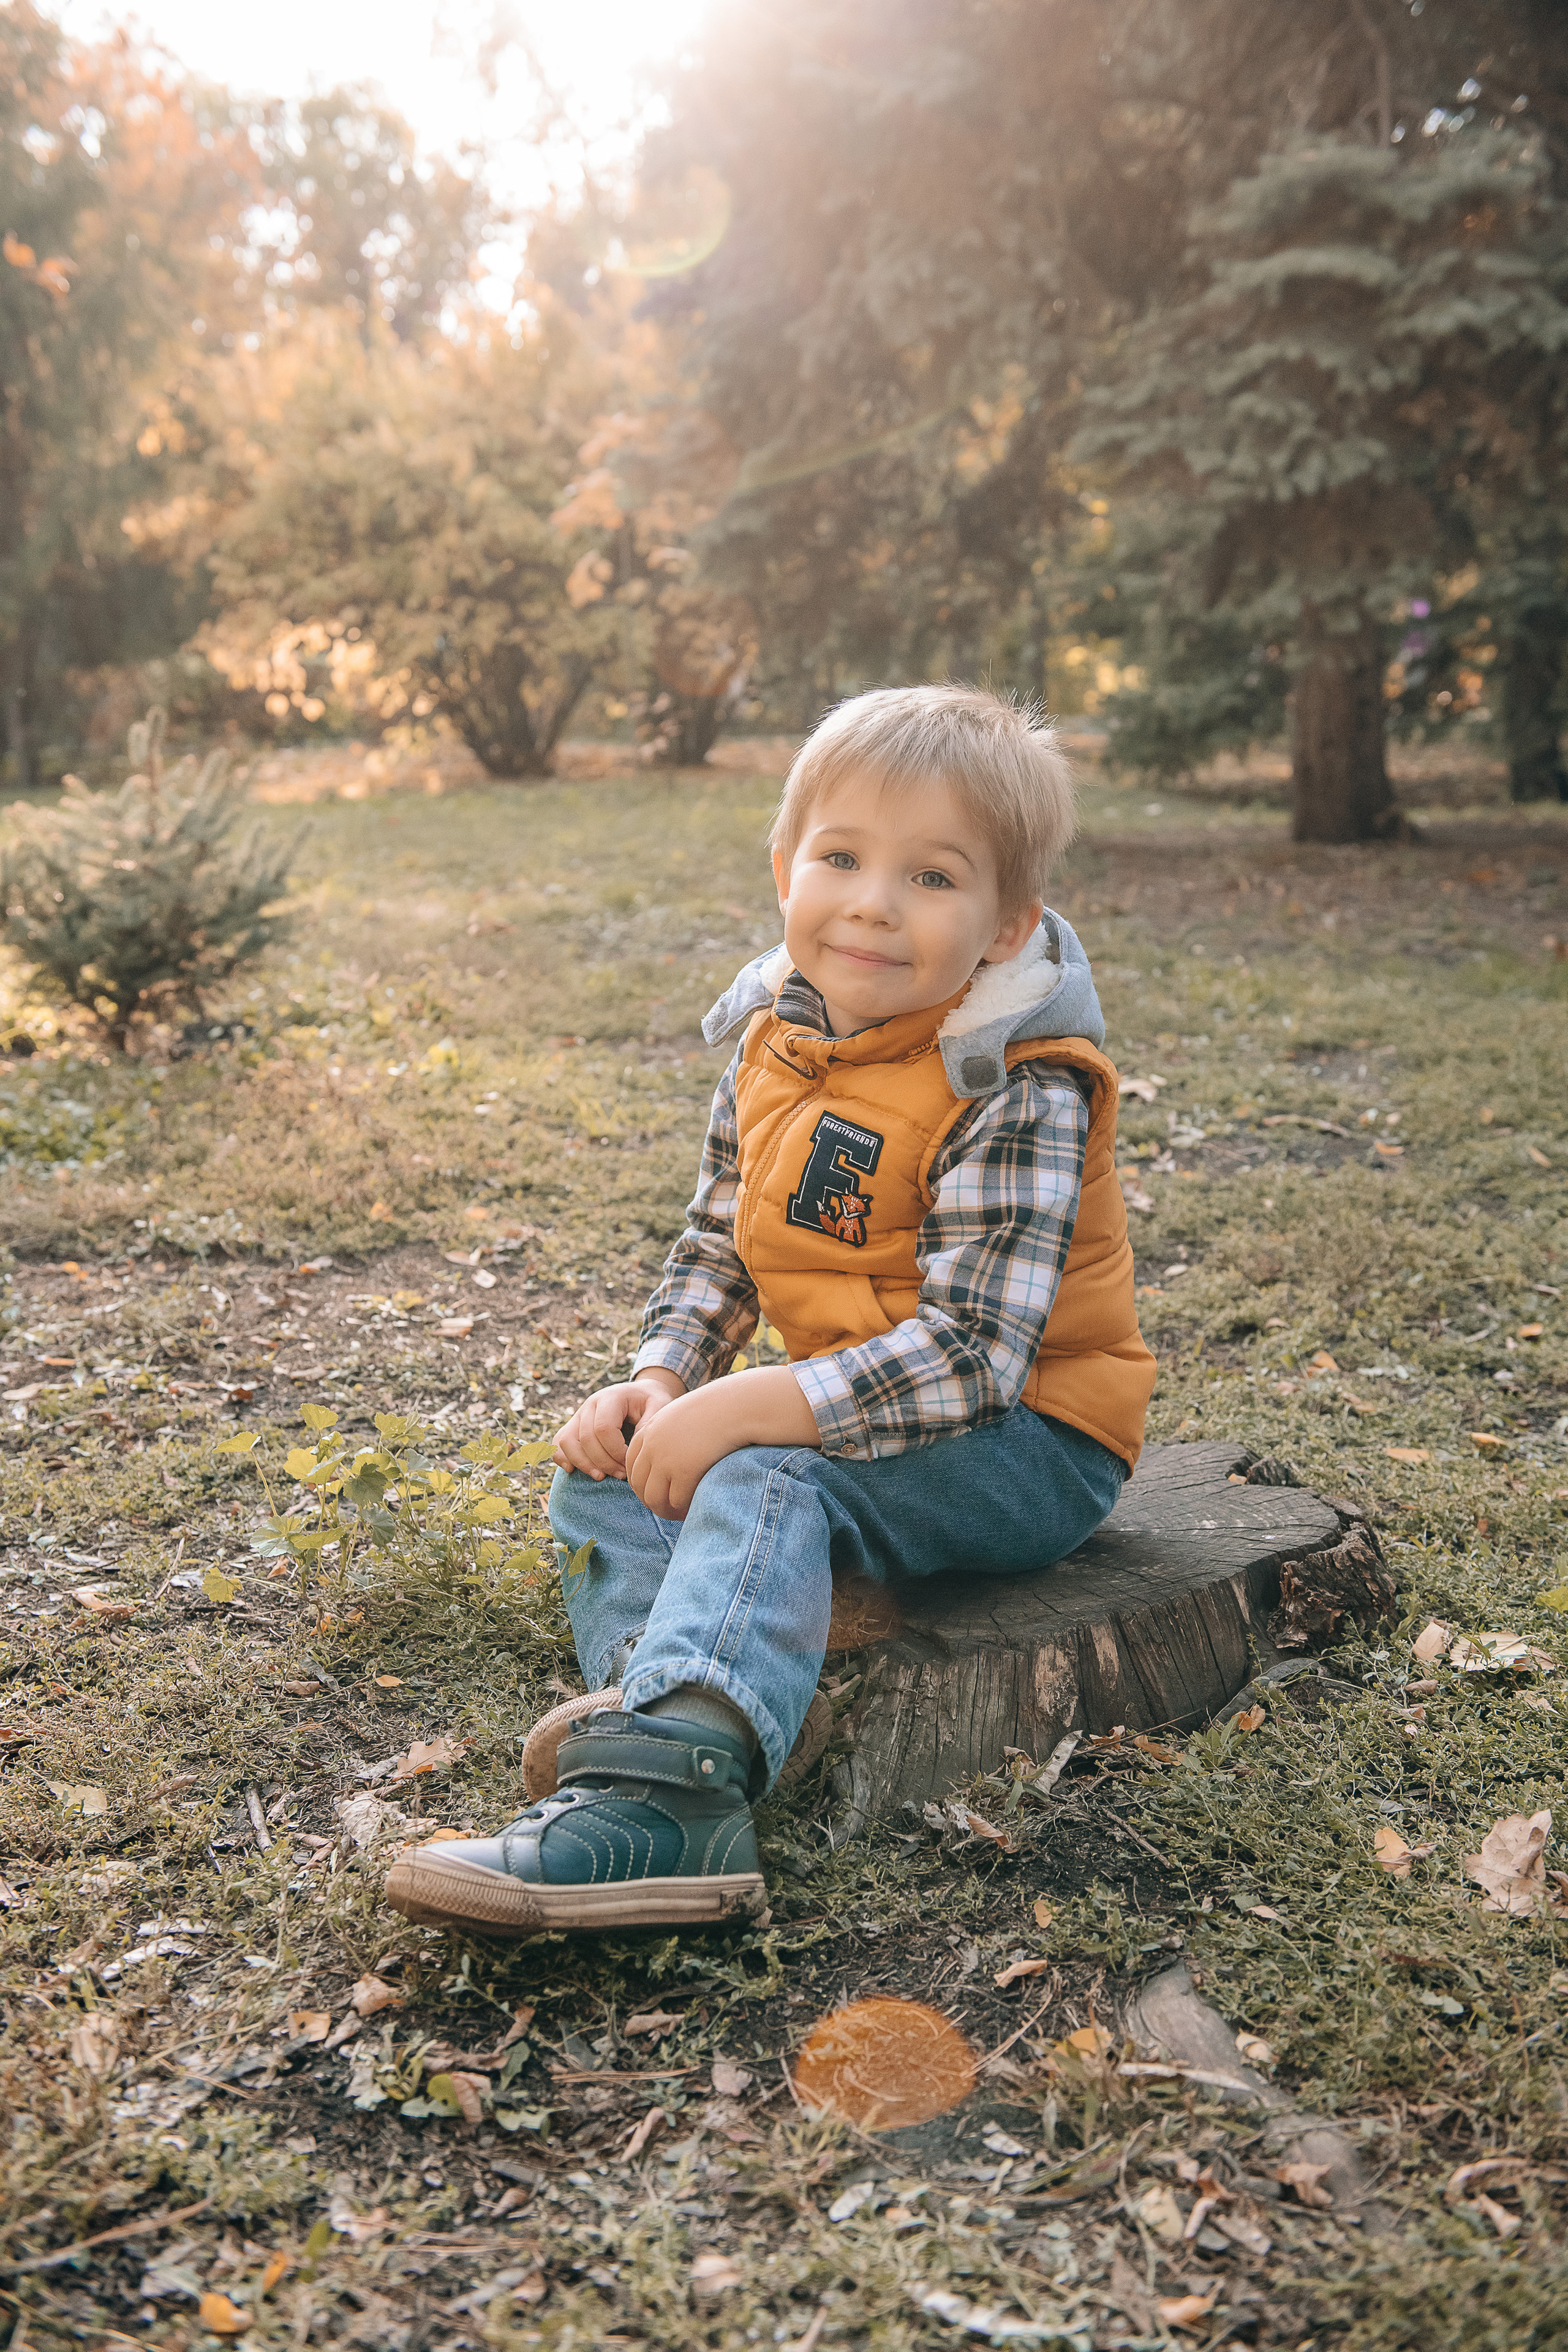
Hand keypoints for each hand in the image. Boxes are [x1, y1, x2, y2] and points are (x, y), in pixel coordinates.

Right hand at [552, 1373, 682, 1480]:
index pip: (604, 1428)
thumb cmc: (652, 1402)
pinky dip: (563, 1458)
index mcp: (611, 1397)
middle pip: (586, 1439)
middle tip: (621, 1475)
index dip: (615, 1452)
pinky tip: (574, 1471)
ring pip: (568, 1442)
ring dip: (583, 1464)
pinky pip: (559, 1442)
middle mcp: (590, 1405)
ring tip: (601, 1476)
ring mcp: (579, 1415)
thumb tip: (633, 1448)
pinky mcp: (574, 1426)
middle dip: (603, 1463)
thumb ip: (649, 1424)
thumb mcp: (660, 1406)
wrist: (641, 1394)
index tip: (630, 1464)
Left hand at [626, 1366, 819, 1519]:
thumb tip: (668, 1461)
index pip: (631, 1464)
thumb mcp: (684, 1416)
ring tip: (679, 1513)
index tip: (654, 1491)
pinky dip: (684, 1508)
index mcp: (649, 1429)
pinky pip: (676, 1500)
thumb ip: (669, 1435)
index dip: (640, 1482)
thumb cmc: (717, 1410)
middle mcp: (652, 1445)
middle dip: (651, 1500)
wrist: (735, 1406)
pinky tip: (693, 1508)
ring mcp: (666, 1459)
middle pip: (639, 1484)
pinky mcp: (684, 1471)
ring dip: (665, 1510)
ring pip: (654, 1498)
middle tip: (668, 1508)